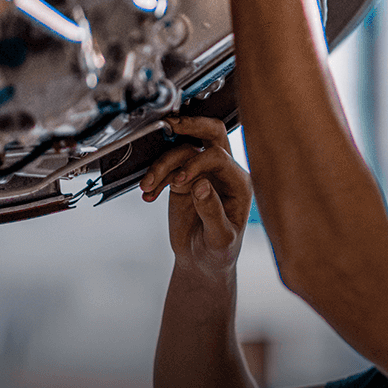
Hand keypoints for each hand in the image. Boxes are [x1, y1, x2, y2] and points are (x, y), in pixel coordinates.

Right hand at [141, 116, 251, 274]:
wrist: (203, 262)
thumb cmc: (220, 252)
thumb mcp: (220, 239)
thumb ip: (213, 212)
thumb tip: (200, 185)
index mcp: (240, 183)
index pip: (219, 156)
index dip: (198, 162)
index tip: (180, 180)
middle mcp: (223, 173)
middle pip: (212, 134)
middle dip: (191, 125)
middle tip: (169, 124)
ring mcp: (203, 173)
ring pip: (182, 151)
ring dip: (161, 165)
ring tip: (147, 186)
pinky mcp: (184, 181)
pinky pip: (167, 167)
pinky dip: (155, 177)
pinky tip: (147, 194)